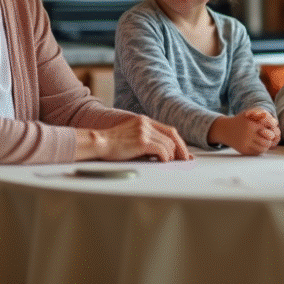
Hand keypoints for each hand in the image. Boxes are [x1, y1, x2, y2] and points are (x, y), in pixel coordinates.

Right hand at [76, 115, 190, 161]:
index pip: (169, 129)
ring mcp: (144, 131)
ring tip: (170, 163)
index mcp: (144, 120)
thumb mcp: (131, 134)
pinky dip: (165, 157)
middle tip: (184, 159)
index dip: (178, 141)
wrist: (99, 142)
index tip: (183, 151)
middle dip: (180, 148)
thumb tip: (162, 152)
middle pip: (172, 135)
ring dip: (171, 155)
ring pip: (168, 143)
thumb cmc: (112, 143)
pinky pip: (161, 149)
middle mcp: (146, 123)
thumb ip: (146, 138)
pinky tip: (163, 162)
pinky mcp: (141, 141)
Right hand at [209, 109, 279, 155]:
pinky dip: (259, 150)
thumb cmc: (241, 121)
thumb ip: (262, 116)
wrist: (225, 129)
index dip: (273, 133)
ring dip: (265, 146)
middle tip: (269, 138)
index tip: (271, 131)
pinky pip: (256, 153)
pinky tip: (257, 145)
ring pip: (263, 149)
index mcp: (251, 125)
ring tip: (263, 142)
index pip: (269, 132)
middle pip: (267, 142)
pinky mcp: (243, 150)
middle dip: (270, 141)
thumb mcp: (250, 114)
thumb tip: (276, 123)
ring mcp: (245, 144)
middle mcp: (248, 135)